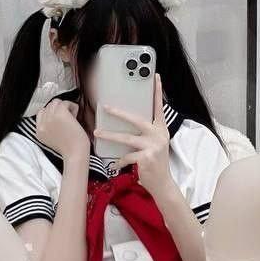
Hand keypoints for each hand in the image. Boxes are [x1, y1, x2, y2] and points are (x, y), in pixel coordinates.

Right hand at [35, 96, 89, 159]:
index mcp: (39, 132)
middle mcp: (42, 124)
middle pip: (49, 106)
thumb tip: (55, 114)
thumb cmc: (70, 148)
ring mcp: (50, 118)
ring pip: (56, 102)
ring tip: (72, 118)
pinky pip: (65, 102)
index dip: (52, 113)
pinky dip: (73, 107)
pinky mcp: (60, 113)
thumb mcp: (53, 140)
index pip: (41, 113)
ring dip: (66, 107)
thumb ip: (49, 128)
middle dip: (59, 110)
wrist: (75, 154)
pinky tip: (76, 117)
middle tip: (68, 120)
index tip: (61, 119)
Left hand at [94, 73, 172, 197]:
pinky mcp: (146, 157)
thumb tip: (128, 122)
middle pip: (136, 119)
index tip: (155, 77)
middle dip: (119, 113)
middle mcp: (158, 135)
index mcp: (161, 129)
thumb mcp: (155, 144)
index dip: (157, 91)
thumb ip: (146, 133)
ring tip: (97, 133)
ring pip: (126, 138)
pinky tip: (117, 164)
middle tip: (105, 107)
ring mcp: (153, 146)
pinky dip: (119, 161)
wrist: (162, 183)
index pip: (159, 107)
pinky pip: (126, 156)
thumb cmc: (155, 163)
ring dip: (109, 135)